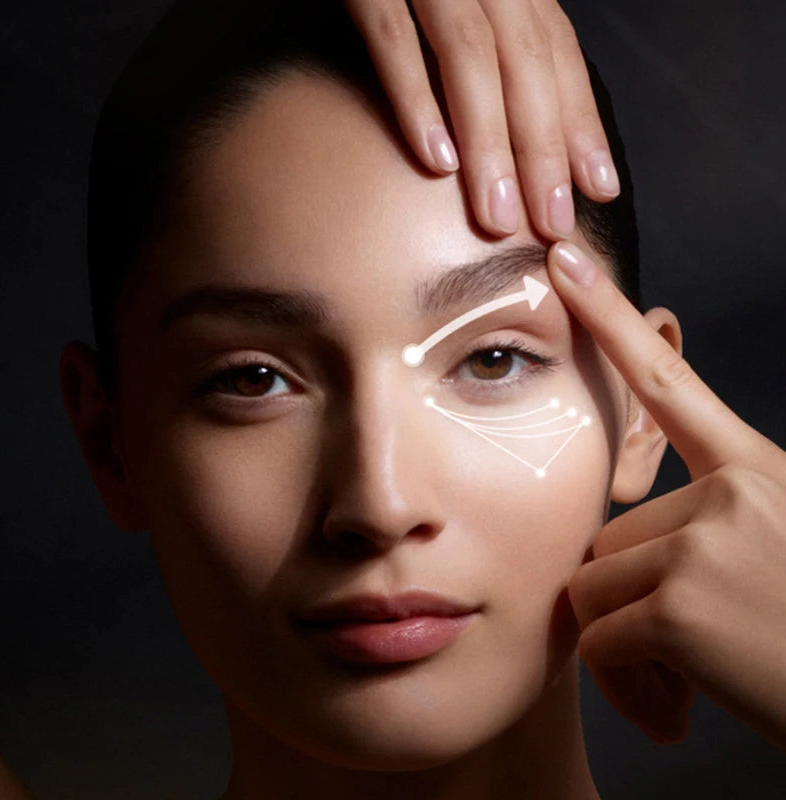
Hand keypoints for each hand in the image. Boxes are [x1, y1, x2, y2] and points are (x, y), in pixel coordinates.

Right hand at [344, 0, 619, 238]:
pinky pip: (392, 38)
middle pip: (525, 63)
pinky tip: (436, 161)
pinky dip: (415, 99)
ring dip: (489, 143)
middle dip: (543, 149)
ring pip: (471, 58)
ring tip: (497, 217)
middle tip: (550, 223)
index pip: (557, 53)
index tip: (598, 189)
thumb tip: (522, 126)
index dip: (581, 122)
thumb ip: (495, 41)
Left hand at [549, 241, 785, 747]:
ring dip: (626, 644)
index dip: (610, 319)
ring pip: (594, 586)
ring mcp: (705, 546)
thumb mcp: (774, 544)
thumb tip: (613, 542)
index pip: (666, 381)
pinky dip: (628, 685)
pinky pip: (598, 641)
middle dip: (628, 596)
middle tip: (686, 644)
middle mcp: (729, 492)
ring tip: (691, 676)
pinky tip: (681, 710)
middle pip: (608, 533)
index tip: (565, 263)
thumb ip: (704, 523)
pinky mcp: (681, 609)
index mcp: (755, 471)